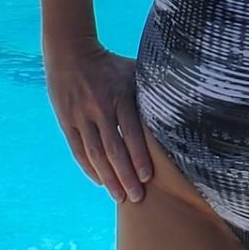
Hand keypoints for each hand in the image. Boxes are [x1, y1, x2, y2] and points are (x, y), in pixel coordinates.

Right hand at [44, 40, 151, 202]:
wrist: (70, 51)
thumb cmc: (110, 63)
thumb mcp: (133, 71)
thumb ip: (152, 89)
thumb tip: (182, 101)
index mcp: (119, 96)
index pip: (130, 132)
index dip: (139, 156)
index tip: (148, 177)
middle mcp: (99, 108)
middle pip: (113, 148)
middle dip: (125, 175)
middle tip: (136, 198)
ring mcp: (80, 116)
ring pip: (94, 153)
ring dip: (107, 177)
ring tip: (119, 197)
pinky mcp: (67, 121)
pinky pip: (78, 149)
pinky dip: (89, 168)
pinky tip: (100, 181)